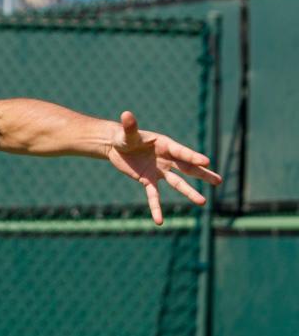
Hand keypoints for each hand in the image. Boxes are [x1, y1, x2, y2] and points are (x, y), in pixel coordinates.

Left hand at [107, 110, 221, 224]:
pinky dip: (156, 208)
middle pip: (188, 168)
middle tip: (219, 181)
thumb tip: (126, 114)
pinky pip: (154, 196)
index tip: (206, 162)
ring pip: (178, 183)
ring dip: (190, 192)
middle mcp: (166, 158)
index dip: (192, 157)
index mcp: (165, 144)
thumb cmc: (124, 135)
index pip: (181, 152)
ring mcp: (159, 170)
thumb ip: (129, 126)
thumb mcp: (126, 132)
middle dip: (203, 174)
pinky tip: (159, 221)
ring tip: (203, 202)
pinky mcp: (148, 180)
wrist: (115, 145)